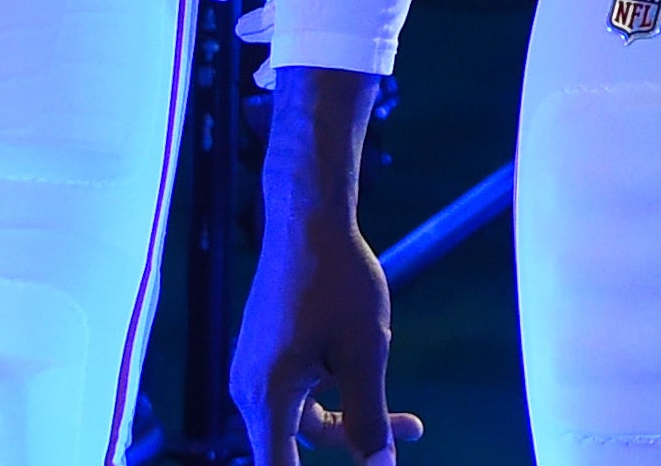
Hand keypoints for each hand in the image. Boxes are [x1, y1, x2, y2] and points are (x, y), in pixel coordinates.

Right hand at [235, 69, 421, 460]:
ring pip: (304, 423)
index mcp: (266, 397)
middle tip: (407, 434)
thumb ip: (368, 419)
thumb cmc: (337, 280)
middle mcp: (249, 390)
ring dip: (351, 424)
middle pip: (296, 450)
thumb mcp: (364, 354)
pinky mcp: (266, 355)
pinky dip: (337, 397)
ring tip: (411, 421)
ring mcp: (255, 371)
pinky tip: (371, 373)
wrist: (308, 217)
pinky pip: (299, 396)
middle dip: (351, 450)